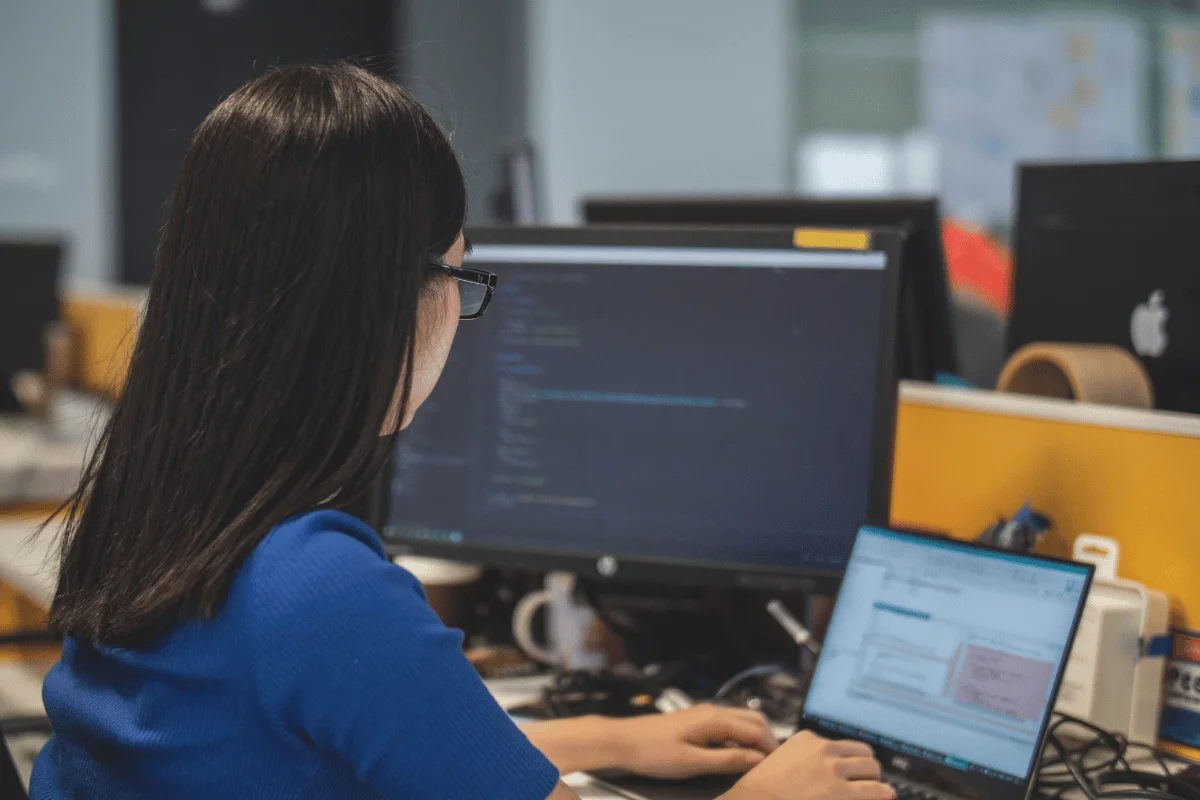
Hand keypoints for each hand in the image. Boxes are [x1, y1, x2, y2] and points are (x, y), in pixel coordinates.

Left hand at [608, 705, 778, 779]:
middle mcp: (712, 711)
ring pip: (741, 721)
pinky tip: (737, 755)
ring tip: (759, 761)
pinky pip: (728, 726)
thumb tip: (755, 759)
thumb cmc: (652, 752)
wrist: (623, 741)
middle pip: (753, 720)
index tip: (780, 766)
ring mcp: (704, 715)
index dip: (771, 749)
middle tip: (774, 763)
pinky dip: (740, 738)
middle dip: (768, 740)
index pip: (755, 731)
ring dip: (754, 738)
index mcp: (713, 720)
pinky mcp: (697, 722)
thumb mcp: (692, 762)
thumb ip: (726, 761)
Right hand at [721, 730, 895, 799]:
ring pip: (873, 771)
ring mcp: (834, 772)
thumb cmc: (762, 794)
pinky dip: (883, 796)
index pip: (845, 746)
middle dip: (867, 771)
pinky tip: (885, 797)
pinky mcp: (843, 795)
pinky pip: (878, 792)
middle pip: (865, 754)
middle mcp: (823, 751)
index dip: (852, 762)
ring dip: (876, 784)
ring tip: (876, 795)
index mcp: (807, 739)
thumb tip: (831, 769)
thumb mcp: (782, 764)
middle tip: (867, 785)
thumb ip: (805, 761)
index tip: (854, 772)